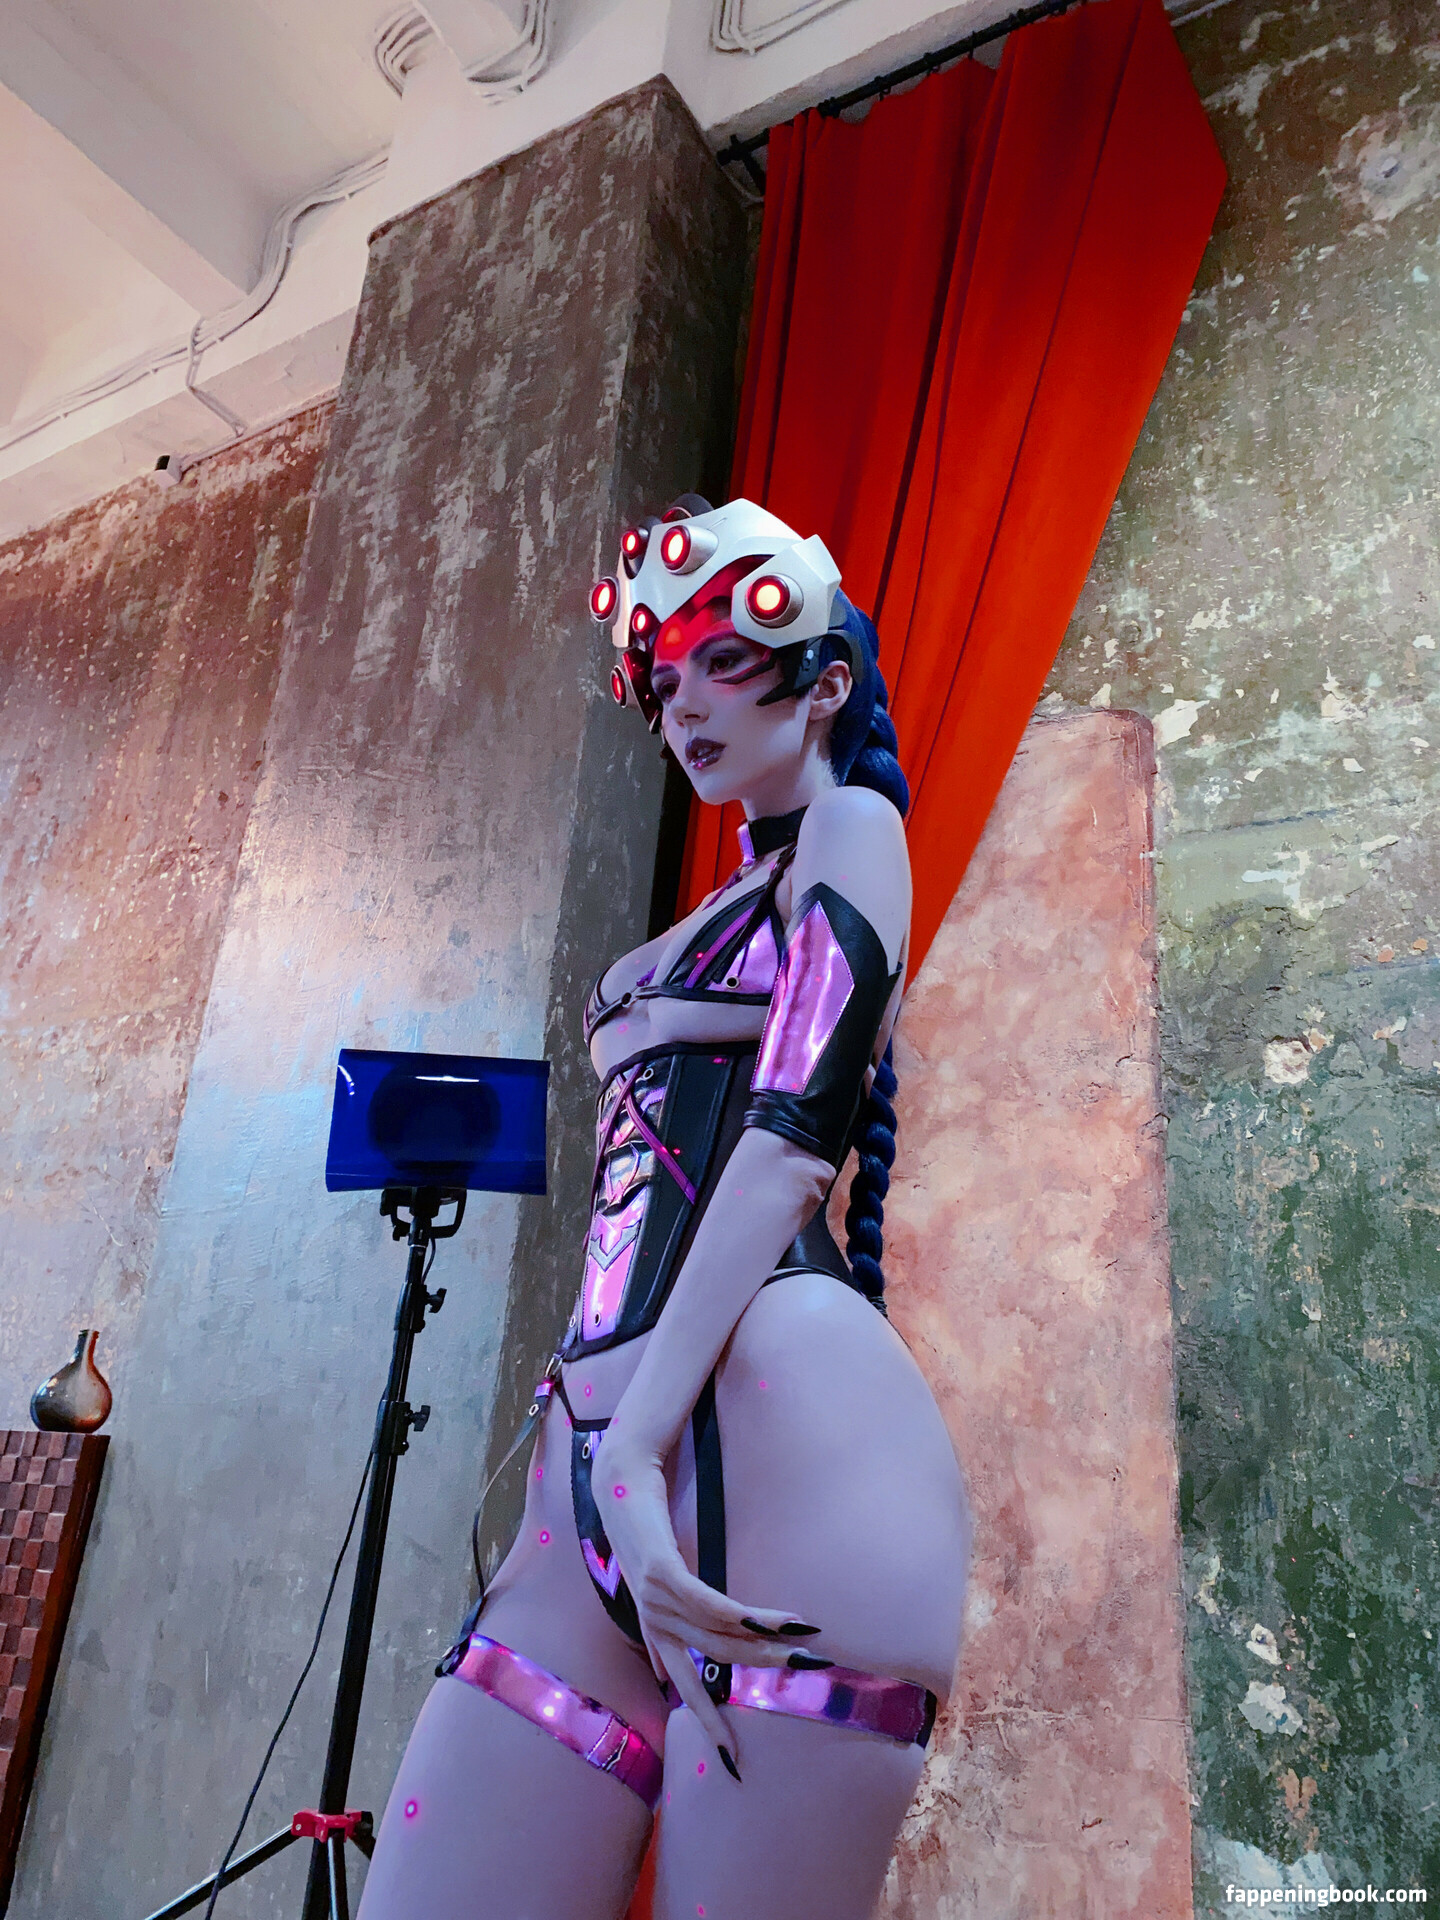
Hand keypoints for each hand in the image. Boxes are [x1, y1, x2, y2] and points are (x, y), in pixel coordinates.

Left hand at [595, 1435, 822, 1776]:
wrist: (619, 1476)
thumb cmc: (645, 1519)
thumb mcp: (661, 1572)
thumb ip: (679, 1608)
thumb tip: (701, 1642)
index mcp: (652, 1625)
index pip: (683, 1686)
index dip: (709, 1723)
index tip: (732, 1759)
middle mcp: (652, 1619)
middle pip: (711, 1664)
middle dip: (756, 1678)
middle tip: (803, 1682)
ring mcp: (655, 1597)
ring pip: (719, 1635)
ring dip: (766, 1644)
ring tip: (806, 1647)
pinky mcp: (663, 1571)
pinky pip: (713, 1606)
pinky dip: (747, 1619)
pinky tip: (779, 1624)